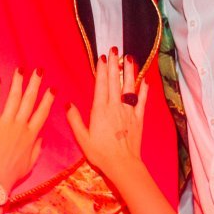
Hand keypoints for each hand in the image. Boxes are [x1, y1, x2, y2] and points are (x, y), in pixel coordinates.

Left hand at [0, 70, 53, 190]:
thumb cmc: (11, 175)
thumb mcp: (30, 164)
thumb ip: (37, 149)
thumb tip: (41, 138)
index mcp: (31, 135)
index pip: (42, 113)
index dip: (48, 99)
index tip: (52, 88)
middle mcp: (20, 126)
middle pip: (29, 100)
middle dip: (35, 84)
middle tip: (38, 70)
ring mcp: (5, 123)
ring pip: (13, 98)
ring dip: (18, 82)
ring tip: (20, 69)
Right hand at [66, 50, 147, 181]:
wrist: (122, 164)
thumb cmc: (100, 153)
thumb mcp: (82, 138)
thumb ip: (75, 120)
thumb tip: (67, 103)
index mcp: (100, 110)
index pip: (101, 85)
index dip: (101, 70)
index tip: (102, 58)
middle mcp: (115, 107)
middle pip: (115, 82)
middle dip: (114, 65)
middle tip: (115, 50)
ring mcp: (129, 112)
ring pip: (129, 88)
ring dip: (129, 72)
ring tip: (129, 58)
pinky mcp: (139, 119)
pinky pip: (142, 101)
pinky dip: (144, 90)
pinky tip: (145, 81)